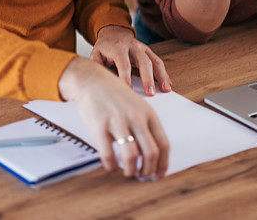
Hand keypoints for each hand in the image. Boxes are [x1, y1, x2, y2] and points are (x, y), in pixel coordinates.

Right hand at [58, 58, 170, 177]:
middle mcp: (136, 118)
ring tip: (127, 172)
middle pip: (151, 153)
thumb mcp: (138, 106)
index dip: (163, 164)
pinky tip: (111, 165)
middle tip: (142, 175)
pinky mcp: (100, 126)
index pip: (164, 144)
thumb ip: (146, 127)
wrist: (92, 80)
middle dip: (148, 171)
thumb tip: (152, 155)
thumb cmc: (115, 95)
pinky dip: (112, 166)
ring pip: (132, 157)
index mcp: (149, 114)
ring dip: (131, 171)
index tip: (159, 174)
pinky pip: (108, 155)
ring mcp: (118, 122)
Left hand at [90, 25, 171, 95]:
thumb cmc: (105, 48)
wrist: (114, 32)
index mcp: (118, 48)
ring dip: (161, 75)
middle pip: (143, 62)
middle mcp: (133, 47)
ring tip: (166, 89)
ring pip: (155, 61)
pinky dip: (164, 73)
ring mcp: (143, 49)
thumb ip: (97, 67)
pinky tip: (168, 84)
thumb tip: (101, 82)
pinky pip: (158, 62)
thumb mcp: (96, 54)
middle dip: (147, 78)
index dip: (126, 78)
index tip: (128, 91)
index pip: (124, 64)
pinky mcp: (149, 52)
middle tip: (150, 93)